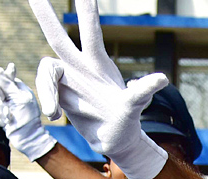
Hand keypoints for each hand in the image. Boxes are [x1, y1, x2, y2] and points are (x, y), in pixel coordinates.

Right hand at [0, 64, 56, 161]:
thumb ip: (7, 84)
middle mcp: (10, 95)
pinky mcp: (0, 116)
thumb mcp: (19, 97)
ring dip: (0, 109)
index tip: (3, 69)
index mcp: (18, 88)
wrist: (28, 137)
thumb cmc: (28, 116)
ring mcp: (4, 105)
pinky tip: (7, 122)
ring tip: (8, 115)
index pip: (8, 76)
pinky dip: (0, 118)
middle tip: (2, 98)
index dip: (3, 74)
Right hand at [28, 0, 168, 178]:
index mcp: (98, 62)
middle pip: (57, 37)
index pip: (90, 30)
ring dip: (46, 90)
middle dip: (45, 15)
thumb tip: (162, 78)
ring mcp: (67, 80)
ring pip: (45, 69)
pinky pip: (46, 92)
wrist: (113, 138)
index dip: (87, 9)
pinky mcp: (59, 95)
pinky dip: (48, 101)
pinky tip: (53, 115)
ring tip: (52, 114)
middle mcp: (79, 66)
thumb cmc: (126, 118)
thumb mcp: (136, 104)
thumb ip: (143, 91)